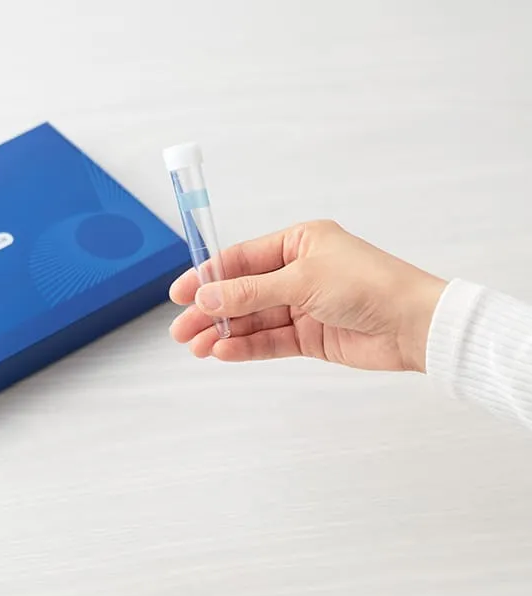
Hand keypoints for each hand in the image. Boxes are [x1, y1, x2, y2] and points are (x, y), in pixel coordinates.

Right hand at [168, 220, 447, 371]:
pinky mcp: (310, 336)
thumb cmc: (370, 285)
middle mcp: (298, 271)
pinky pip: (269, 340)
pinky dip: (246, 347)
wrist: (416, 326)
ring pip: (252, 319)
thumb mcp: (301, 281)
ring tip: (196, 347)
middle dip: (211, 311)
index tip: (179, 294)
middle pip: (241, 292)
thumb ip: (249, 292)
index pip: (240, 259)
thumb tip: (206, 299)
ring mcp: (303, 305)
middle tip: (181, 329)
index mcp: (298, 242)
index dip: (207, 277)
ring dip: (224, 333)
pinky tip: (223, 353)